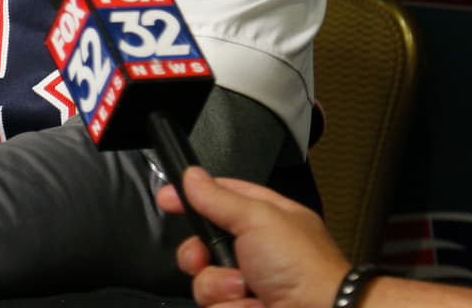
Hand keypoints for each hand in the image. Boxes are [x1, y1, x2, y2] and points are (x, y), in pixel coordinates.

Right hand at [156, 167, 348, 307]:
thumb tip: (191, 176)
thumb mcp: (258, 217)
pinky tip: (250, 306)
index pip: (220, 197)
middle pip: (203, 244)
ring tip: (243, 289)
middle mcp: (256, 252)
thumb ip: (219, 197)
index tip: (168, 198)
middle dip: (199, 253)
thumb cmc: (303, 267)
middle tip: (204, 256)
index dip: (193, 196)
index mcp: (265, 219)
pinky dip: (228, 307)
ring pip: (204, 279)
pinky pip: (215, 306)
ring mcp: (250, 285)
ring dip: (217, 284)